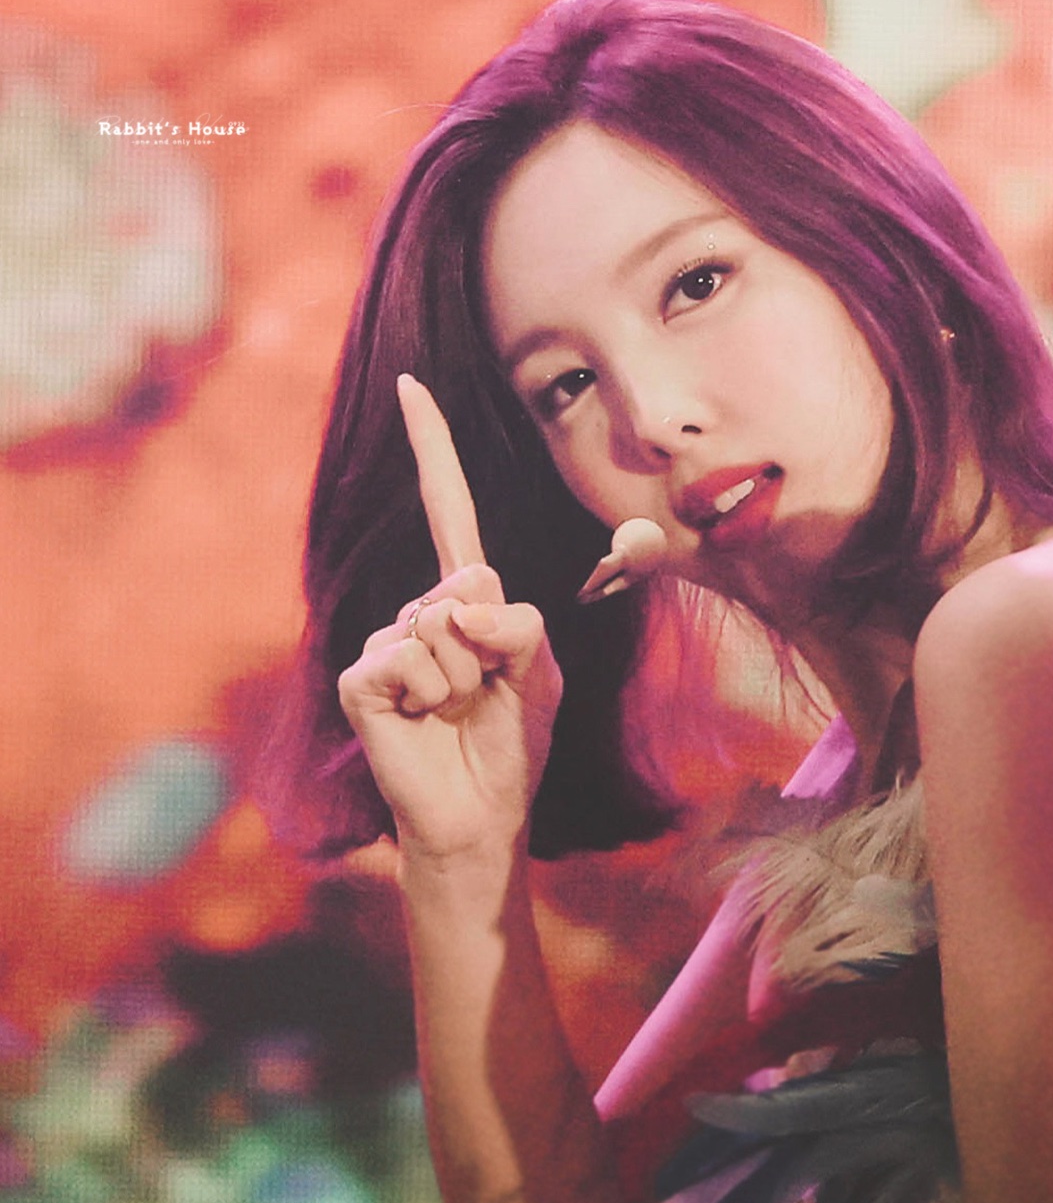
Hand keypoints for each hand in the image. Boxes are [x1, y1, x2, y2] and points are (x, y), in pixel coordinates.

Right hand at [337, 375, 562, 863]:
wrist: (481, 816)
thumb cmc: (511, 746)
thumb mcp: (541, 671)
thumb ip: (518, 623)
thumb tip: (461, 603)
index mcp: (465, 600)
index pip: (448, 511)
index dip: (432, 450)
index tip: (412, 386)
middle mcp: (419, 610)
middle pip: (471, 581)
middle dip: (498, 643)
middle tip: (487, 693)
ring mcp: (385, 640)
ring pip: (445, 624)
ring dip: (468, 677)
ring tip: (457, 714)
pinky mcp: (362, 677)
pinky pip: (412, 656)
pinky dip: (434, 693)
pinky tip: (424, 722)